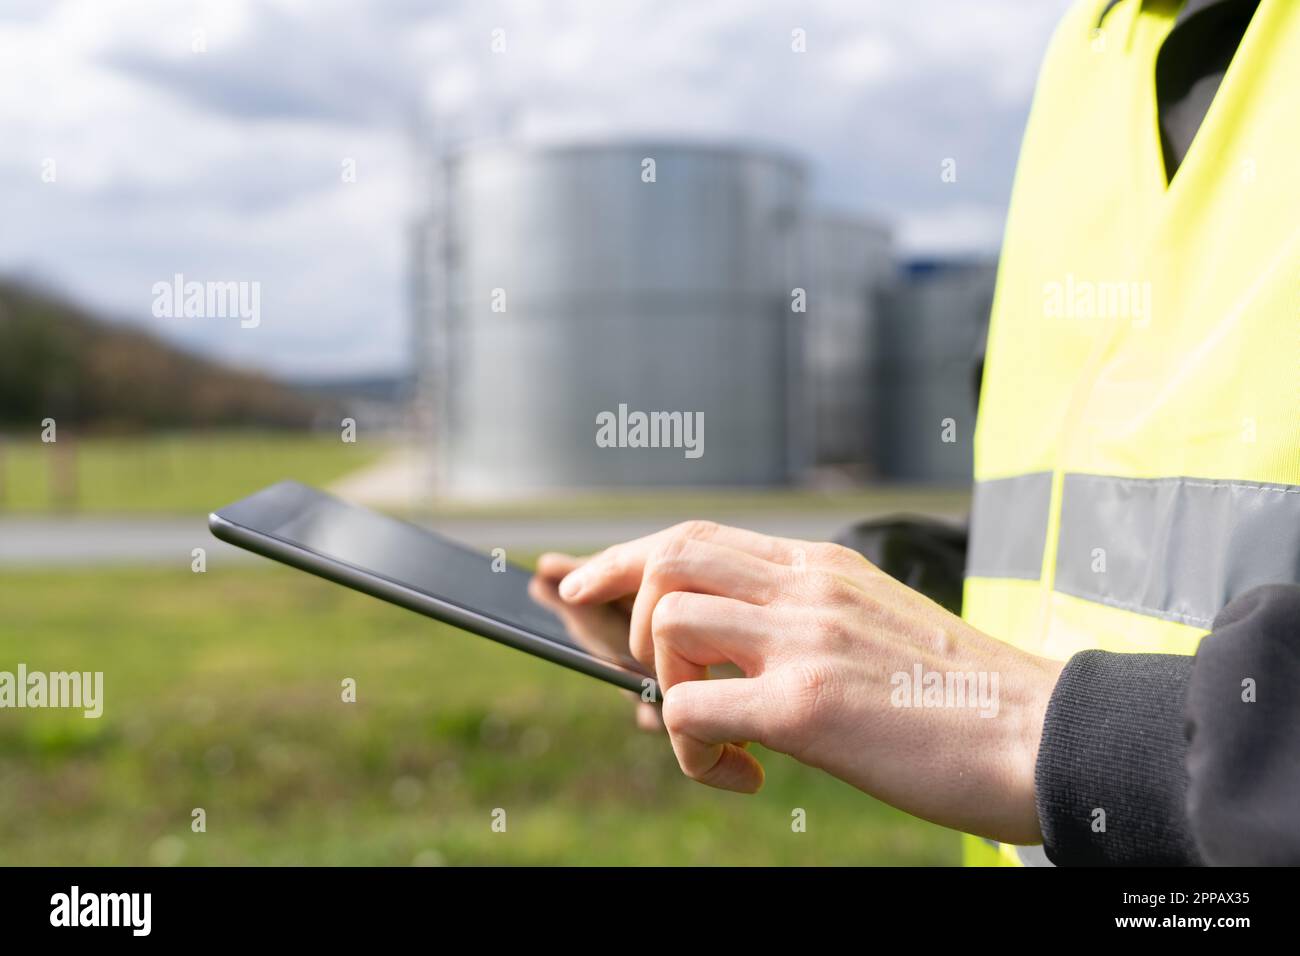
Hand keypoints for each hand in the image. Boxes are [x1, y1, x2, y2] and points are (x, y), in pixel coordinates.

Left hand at [549, 521, 1063, 844]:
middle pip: (668, 557)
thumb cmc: (961, 698)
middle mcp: (807, 587)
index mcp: (823, 566)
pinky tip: (743, 776)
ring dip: (664, 685)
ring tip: (714, 733)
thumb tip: (716, 666)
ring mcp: (805, 639)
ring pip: (668, 623)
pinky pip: (692, 710)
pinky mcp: (807, 704)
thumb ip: (800, 627)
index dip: (624, 556)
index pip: (698, 535)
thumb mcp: (876, 630)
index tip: (575, 580)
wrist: (1044, 736)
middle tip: (625, 670)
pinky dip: (691, 751)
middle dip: (616, 604)